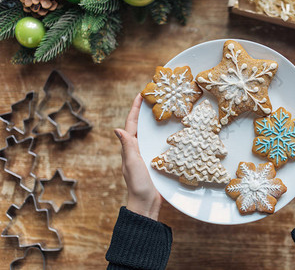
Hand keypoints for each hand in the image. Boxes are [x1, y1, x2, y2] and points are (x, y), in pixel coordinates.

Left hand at [114, 94, 161, 219]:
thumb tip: (117, 129)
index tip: (140, 95)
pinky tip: (172, 133)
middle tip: (154, 98)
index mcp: (130, 148)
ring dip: (154, 122)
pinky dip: (162, 135)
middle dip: (145, 112)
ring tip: (164, 110)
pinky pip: (158, 144)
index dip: (135, 109)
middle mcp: (137, 150)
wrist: (146, 204)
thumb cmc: (138, 184)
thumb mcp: (132, 164)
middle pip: (140, 126)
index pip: (131, 124)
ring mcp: (146, 156)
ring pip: (150, 134)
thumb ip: (127, 147)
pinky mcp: (155, 162)